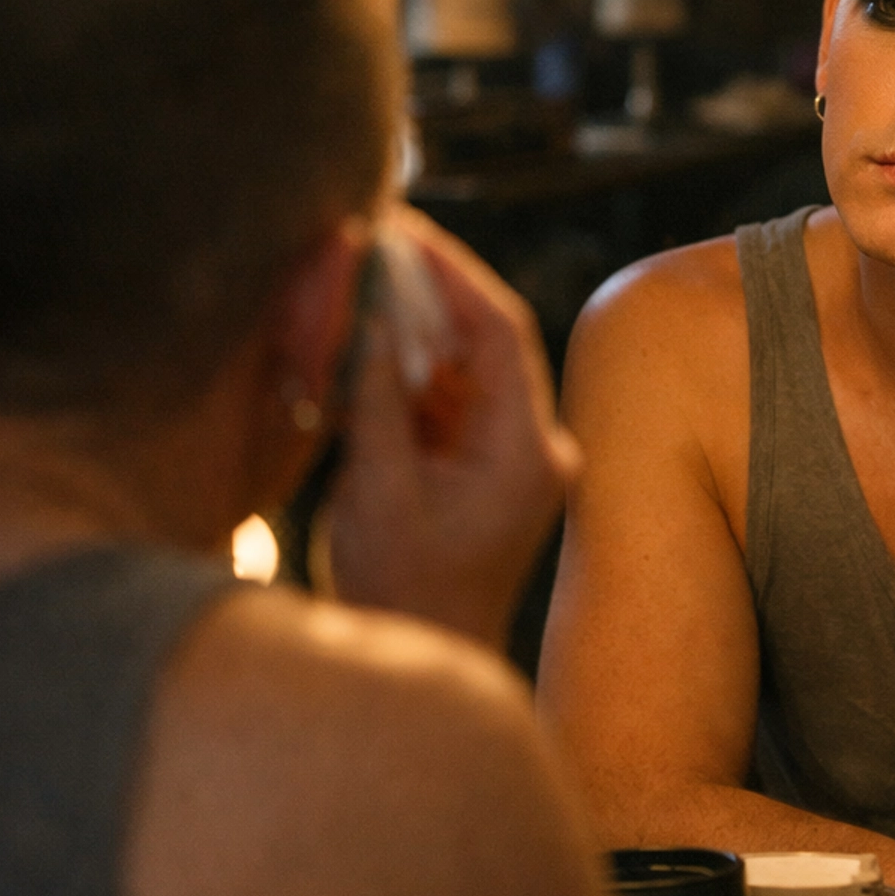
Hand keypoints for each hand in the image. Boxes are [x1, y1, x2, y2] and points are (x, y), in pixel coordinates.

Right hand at [328, 208, 580, 645]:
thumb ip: (376, 397)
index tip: (403, 233)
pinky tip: (364, 340)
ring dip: (416, 328)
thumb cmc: (403, 594)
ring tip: (362, 279)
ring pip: (465, 365)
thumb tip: (370, 310)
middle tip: (377, 240)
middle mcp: (532, 446)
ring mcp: (510, 458)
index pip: (501, 333)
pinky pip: (448, 398)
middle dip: (431, 292)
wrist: (423, 661)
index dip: (452, 275)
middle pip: (487, 341)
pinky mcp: (480, 468)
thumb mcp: (379, 489)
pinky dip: (409, 371)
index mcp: (525, 451)